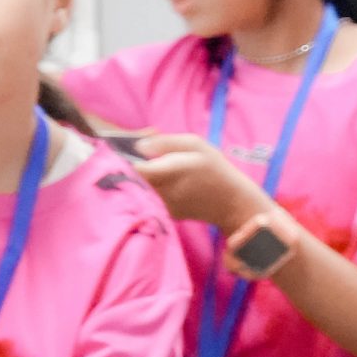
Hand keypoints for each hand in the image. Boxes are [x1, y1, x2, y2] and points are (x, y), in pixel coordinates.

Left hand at [134, 133, 270, 227]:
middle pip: (130, 178)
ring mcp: (160, 206)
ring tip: (153, 168)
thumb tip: (138, 145)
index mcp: (167, 172)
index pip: (131, 166)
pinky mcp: (163, 214)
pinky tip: (164, 181)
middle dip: (129, 164)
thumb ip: (165, 142)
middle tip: (135, 153)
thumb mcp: (196, 145)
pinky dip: (150, 187)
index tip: (126, 147)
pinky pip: (149, 197)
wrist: (232, 204)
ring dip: (139, 177)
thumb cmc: (216, 169)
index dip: (124, 155)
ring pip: (138, 188)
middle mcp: (160, 193)